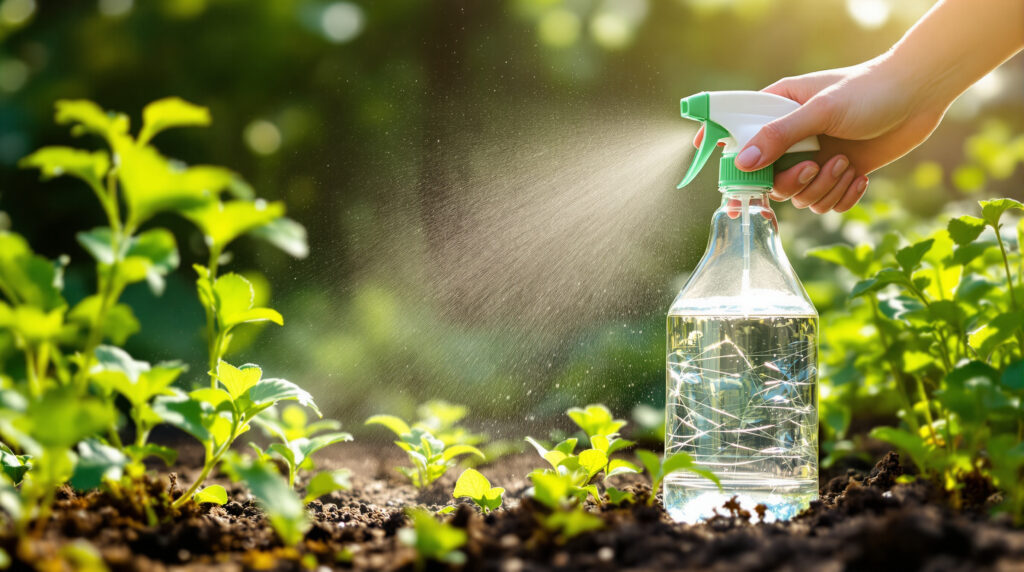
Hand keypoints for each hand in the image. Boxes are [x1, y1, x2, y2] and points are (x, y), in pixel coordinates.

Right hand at [695, 57, 947, 212]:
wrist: (919, 95)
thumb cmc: (869, 91)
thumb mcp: (820, 111)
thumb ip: (779, 136)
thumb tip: (742, 163)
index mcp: (776, 109)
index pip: (736, 133)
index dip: (723, 156)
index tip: (718, 180)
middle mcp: (791, 137)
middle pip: (769, 180)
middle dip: (793, 182)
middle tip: (814, 166)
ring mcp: (814, 157)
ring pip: (799, 196)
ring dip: (823, 189)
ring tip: (846, 164)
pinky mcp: (839, 173)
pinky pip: (826, 203)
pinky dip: (842, 197)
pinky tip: (860, 178)